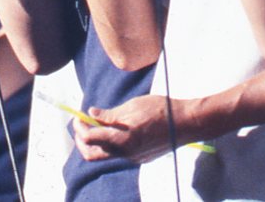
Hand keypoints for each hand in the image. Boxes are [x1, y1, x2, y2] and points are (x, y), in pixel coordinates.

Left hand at [72, 95, 193, 163]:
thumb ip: (109, 114)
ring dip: (98, 141)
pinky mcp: (141, 157)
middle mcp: (125, 154)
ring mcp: (134, 158)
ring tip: (99, 123)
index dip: (79, 127)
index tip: (78, 116)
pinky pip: (120, 152)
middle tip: (81, 125)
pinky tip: (118, 128)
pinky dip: (112, 142)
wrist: (186, 123)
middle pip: (93, 155)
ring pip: (107, 154)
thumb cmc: (161, 111)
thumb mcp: (132, 106)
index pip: (88, 138)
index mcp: (120, 140)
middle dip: (82, 141)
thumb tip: (91, 115)